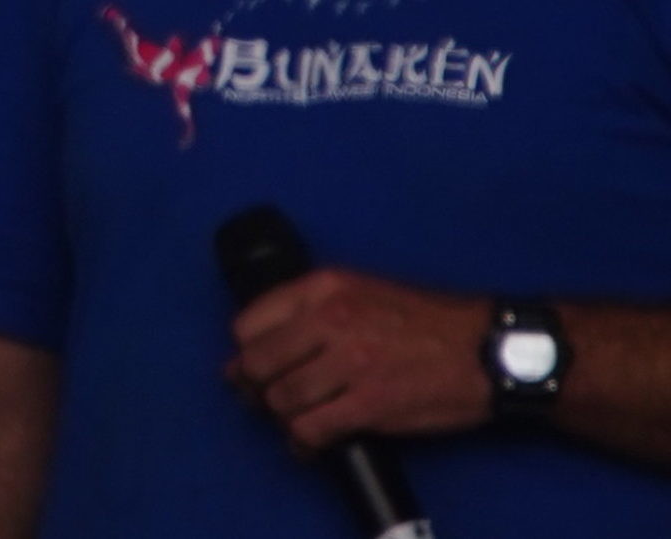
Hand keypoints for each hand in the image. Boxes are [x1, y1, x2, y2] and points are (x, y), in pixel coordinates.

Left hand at [228, 268, 491, 449]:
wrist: (486, 348)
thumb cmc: (427, 322)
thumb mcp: (361, 292)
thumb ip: (310, 313)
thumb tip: (258, 347)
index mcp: (323, 288)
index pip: (249, 323)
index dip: (246, 352)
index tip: (253, 367)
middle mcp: (330, 320)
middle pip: (258, 365)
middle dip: (255, 389)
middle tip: (265, 400)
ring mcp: (350, 362)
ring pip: (281, 399)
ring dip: (281, 417)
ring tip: (295, 421)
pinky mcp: (370, 403)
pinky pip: (311, 429)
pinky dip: (303, 443)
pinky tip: (309, 445)